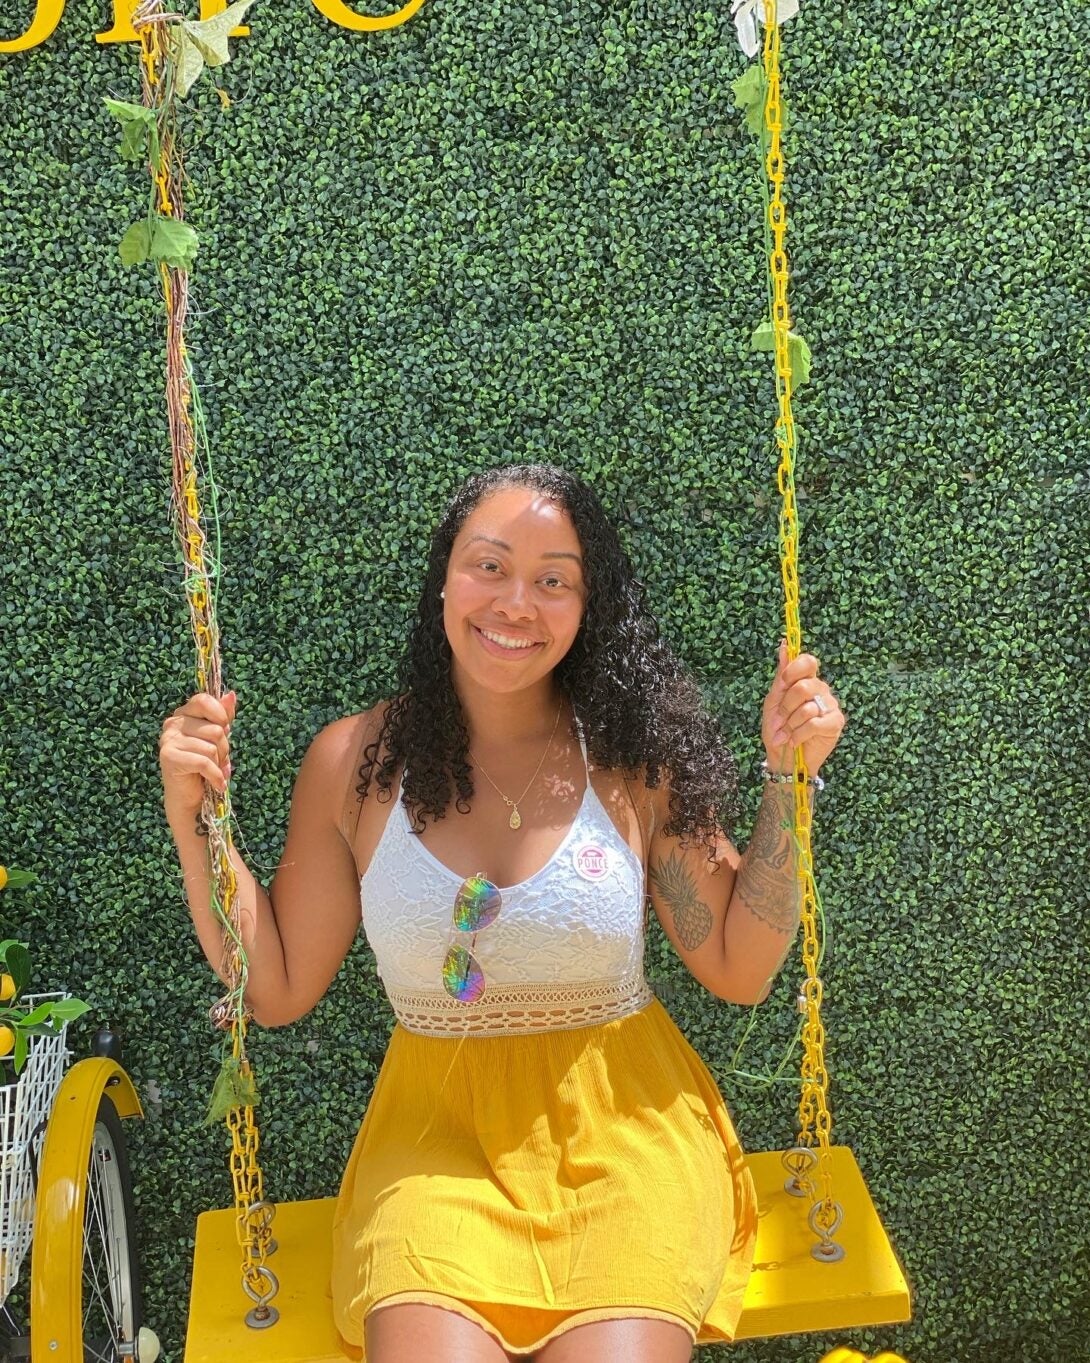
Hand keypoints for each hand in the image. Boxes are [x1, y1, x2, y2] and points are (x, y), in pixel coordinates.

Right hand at [158, 689, 236, 817]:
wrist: (188, 799)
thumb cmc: (204, 767)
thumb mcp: (218, 739)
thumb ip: (223, 716)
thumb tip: (231, 695)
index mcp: (183, 714)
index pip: (203, 700)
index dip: (220, 715)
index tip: (225, 730)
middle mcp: (172, 724)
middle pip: (215, 729)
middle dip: (225, 748)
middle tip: (220, 760)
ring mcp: (168, 740)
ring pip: (212, 746)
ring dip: (220, 764)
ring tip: (215, 771)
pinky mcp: (169, 757)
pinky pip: (204, 762)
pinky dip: (216, 776)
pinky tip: (218, 783)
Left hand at [761, 640, 844, 775]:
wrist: (783, 759)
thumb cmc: (778, 729)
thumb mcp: (773, 702)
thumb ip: (781, 676)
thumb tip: (783, 646)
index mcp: (805, 681)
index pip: (807, 661)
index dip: (794, 670)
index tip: (783, 683)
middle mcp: (821, 690)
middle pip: (803, 686)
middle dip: (785, 707)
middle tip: (779, 721)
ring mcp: (830, 706)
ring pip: (807, 708)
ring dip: (790, 724)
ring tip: (785, 735)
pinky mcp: (835, 723)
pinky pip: (814, 723)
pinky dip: (799, 734)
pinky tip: (795, 741)